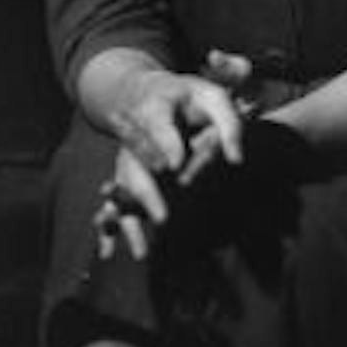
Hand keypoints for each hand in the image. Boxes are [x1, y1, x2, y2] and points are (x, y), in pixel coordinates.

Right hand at [90, 65, 248, 259]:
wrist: (147, 92)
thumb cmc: (187, 96)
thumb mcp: (213, 97)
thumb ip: (229, 124)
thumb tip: (236, 159)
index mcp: (154, 110)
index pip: (159, 128)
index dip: (167, 145)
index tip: (174, 165)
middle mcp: (133, 138)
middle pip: (136, 168)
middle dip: (148, 194)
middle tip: (163, 218)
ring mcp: (125, 159)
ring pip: (123, 191)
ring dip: (128, 219)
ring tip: (139, 250)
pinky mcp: (124, 176)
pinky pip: (115, 204)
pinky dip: (109, 228)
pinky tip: (109, 254)